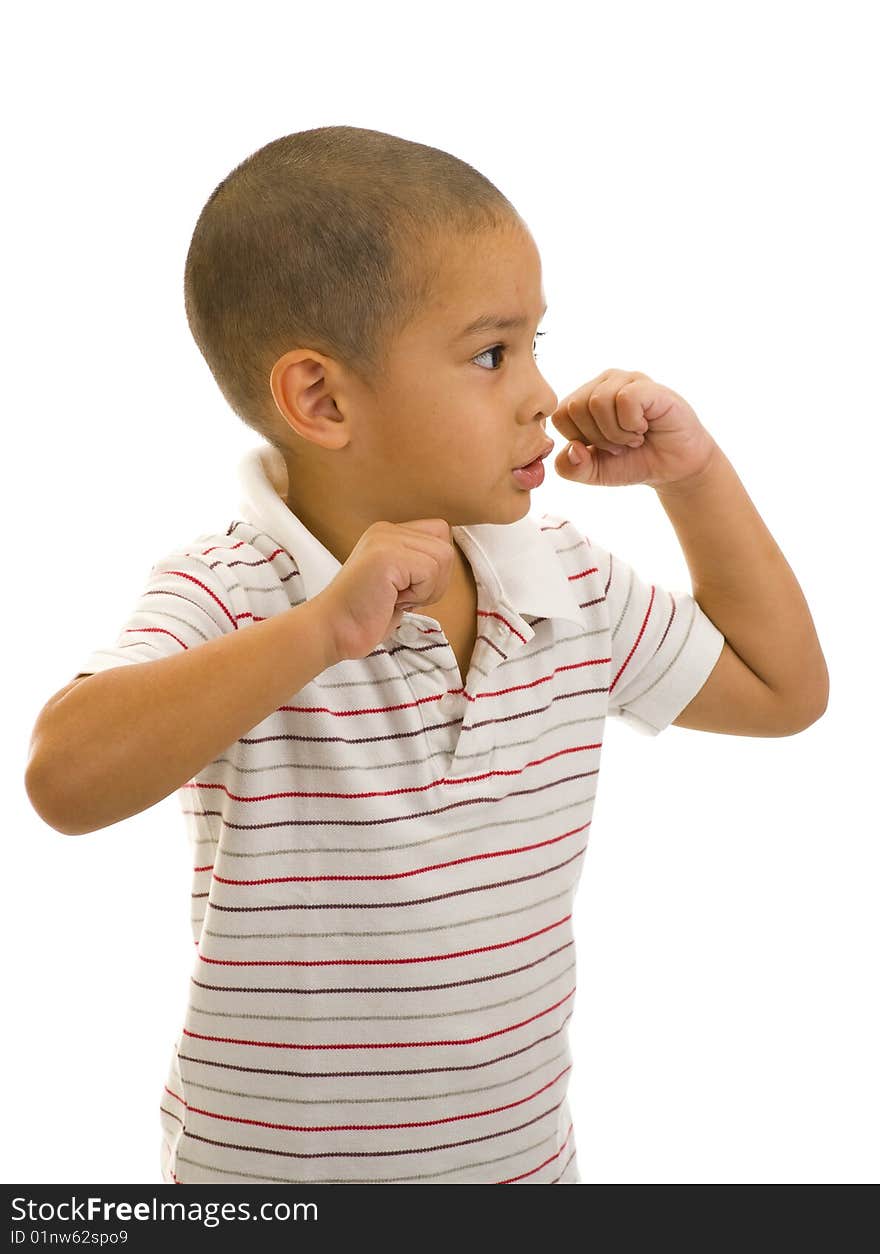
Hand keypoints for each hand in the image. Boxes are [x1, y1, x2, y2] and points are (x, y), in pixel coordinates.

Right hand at [317, 519, 455, 661]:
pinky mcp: (387, 556)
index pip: (440, 534)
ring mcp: (385, 540)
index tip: (408, 589)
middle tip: (403, 596)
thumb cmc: (365, 615)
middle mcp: (386, 530)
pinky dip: (420, 594)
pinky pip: (431, 571)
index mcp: (388, 534)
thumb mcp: (399, 583)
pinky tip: (394, 601)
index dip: (435, 568)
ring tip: (397, 598)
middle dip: (435, 580)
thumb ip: (420, 567)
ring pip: (443, 557)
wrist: (333, 630)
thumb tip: (448, 561)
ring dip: (427, 588)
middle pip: (446, 545)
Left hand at [550, 368, 717, 489]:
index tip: (602, 448)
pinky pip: (624, 400)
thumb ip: (571, 468)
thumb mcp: (594, 472)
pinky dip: (632, 424)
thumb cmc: (634, 462)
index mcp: (584, 399)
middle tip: (622, 444)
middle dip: (598, 438)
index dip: (579, 439)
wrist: (674, 467)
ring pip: (598, 402)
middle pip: (575, 407)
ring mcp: (626, 380)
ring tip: (634, 437)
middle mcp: (602, 383)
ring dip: (617, 433)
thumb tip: (572, 449)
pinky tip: (645, 427)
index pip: (560, 415)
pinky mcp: (647, 385)